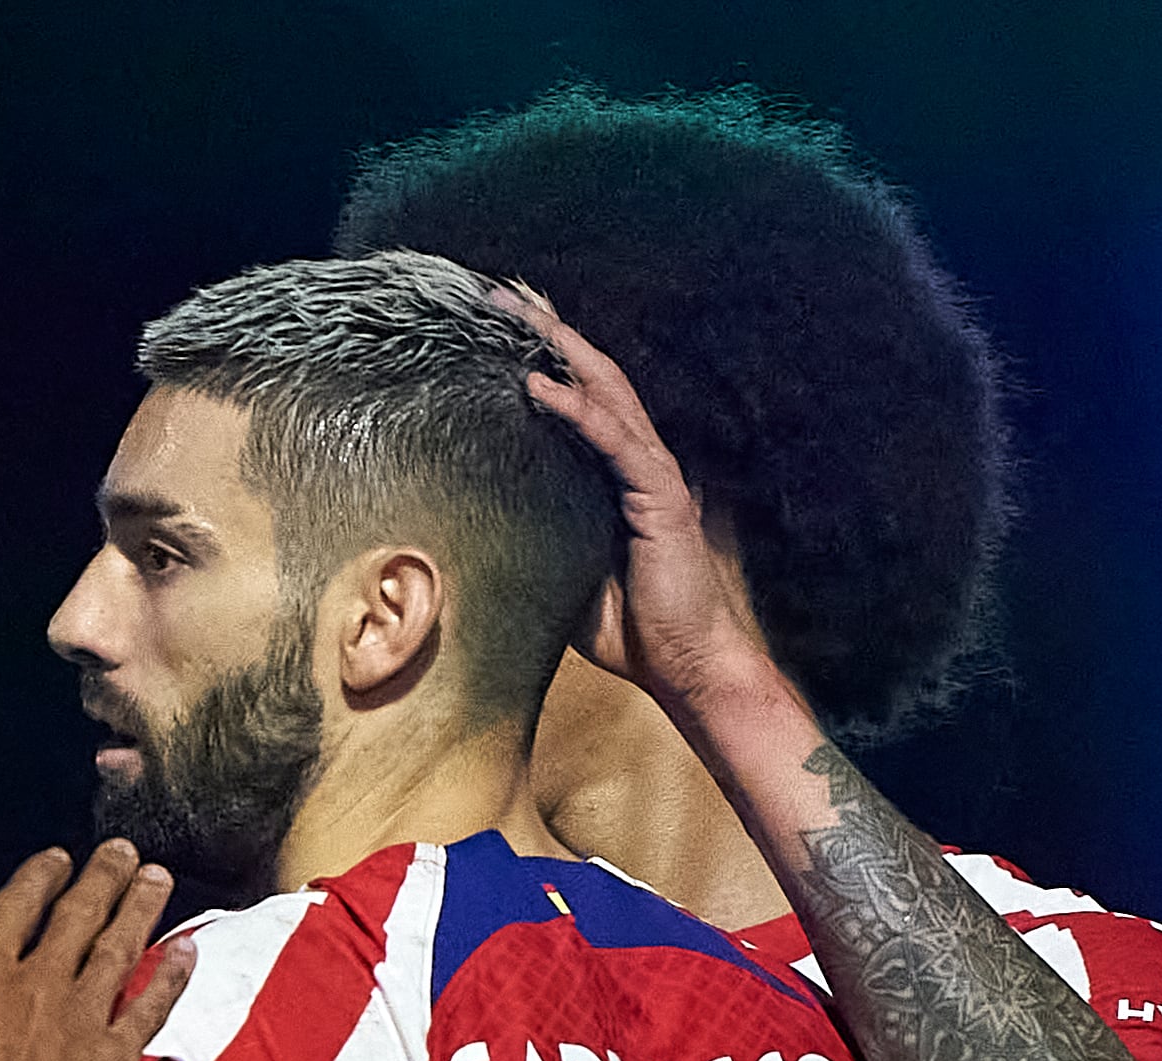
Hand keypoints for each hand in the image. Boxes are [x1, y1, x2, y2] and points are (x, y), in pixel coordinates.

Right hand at [0, 840, 182, 1060]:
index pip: (14, 910)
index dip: (36, 879)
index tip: (56, 857)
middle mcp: (41, 984)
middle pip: (77, 918)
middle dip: (101, 880)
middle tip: (123, 850)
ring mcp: (84, 1018)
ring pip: (118, 950)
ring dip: (139, 910)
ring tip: (156, 877)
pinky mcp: (114, 1056)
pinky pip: (149, 1007)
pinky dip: (170, 978)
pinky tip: (189, 950)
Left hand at [496, 284, 781, 715]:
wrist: (684, 665)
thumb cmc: (628, 627)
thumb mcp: (562, 572)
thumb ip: (534, 538)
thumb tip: (477, 528)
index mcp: (616, 474)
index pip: (577, 398)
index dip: (540, 357)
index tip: (495, 326)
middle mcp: (638, 461)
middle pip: (591, 377)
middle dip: (545, 332)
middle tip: (496, 293)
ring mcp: (653, 475)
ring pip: (605, 393)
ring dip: (558, 351)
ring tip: (514, 315)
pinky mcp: (660, 498)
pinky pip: (616, 442)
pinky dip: (577, 411)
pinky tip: (539, 387)